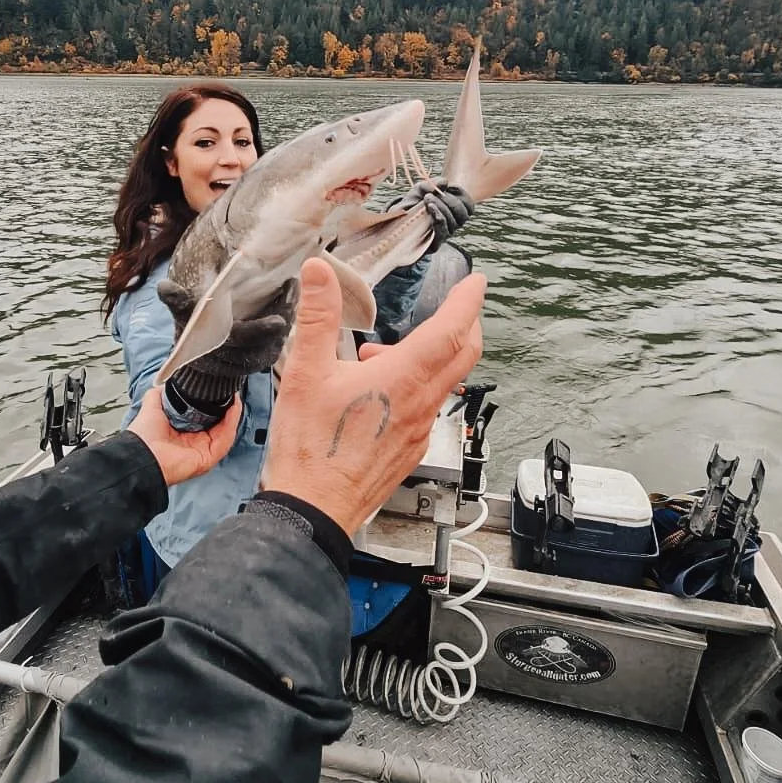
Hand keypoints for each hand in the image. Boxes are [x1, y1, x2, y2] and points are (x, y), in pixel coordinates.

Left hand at [126, 387, 240, 486]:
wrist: (140, 455)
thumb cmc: (143, 438)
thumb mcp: (152, 408)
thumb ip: (159, 395)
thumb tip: (167, 382)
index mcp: (183, 434)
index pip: (205, 419)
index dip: (213, 405)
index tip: (218, 391)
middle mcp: (195, 444)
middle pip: (219, 425)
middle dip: (226, 409)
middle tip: (230, 393)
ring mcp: (203, 451)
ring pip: (225, 431)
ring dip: (232, 414)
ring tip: (235, 399)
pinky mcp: (209, 457)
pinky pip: (225, 439)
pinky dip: (231, 423)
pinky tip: (233, 409)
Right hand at [158, 277, 297, 410]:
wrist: (203, 361)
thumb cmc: (194, 333)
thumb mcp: (184, 317)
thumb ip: (177, 302)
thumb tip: (164, 286)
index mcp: (220, 346)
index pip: (244, 339)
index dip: (261, 330)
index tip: (279, 320)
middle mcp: (241, 358)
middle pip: (268, 337)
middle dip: (282, 312)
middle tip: (291, 286)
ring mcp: (255, 361)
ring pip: (278, 338)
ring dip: (288, 314)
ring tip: (293, 287)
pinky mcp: (265, 359)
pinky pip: (281, 341)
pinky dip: (288, 322)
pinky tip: (291, 301)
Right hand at [261, 256, 484, 535]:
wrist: (314, 509)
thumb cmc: (311, 447)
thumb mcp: (305, 373)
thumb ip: (317, 317)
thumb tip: (320, 273)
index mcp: (403, 379)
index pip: (451, 329)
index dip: (467, 302)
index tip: (476, 283)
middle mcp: (421, 404)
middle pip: (463, 355)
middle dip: (466, 325)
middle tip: (455, 307)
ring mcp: (420, 430)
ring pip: (442, 382)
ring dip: (428, 358)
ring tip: (378, 358)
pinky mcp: (411, 449)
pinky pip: (427, 408)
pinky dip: (415, 388)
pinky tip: (377, 395)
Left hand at [390, 181, 473, 250]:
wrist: (396, 220)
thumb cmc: (413, 204)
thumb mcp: (420, 189)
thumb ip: (432, 184)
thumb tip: (444, 183)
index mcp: (454, 211)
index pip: (468, 206)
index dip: (462, 194)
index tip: (448, 186)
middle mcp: (452, 224)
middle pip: (463, 214)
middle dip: (449, 201)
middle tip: (432, 194)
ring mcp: (445, 234)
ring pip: (453, 222)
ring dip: (441, 207)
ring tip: (427, 199)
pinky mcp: (435, 243)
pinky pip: (443, 232)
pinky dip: (439, 217)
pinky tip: (430, 208)